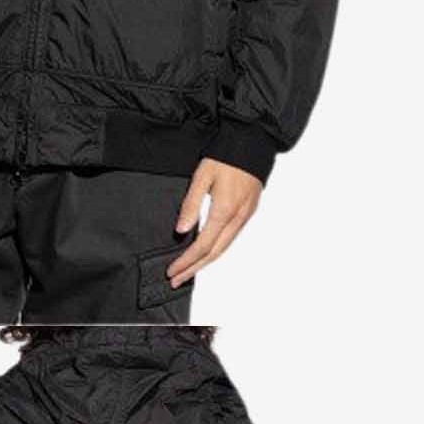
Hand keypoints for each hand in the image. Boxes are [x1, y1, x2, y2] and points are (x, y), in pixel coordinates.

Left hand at [167, 158, 261, 286]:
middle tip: (176, 280)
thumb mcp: (202, 176)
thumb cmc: (225, 156)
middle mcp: (237, 218)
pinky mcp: (248, 212)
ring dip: (205, 262)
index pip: (202, 246)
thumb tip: (181, 231)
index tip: (171, 271)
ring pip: (224, 248)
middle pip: (214, 253)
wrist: (252, 142)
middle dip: (194, 269)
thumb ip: (191, 204)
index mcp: (224, 210)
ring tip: (188, 272)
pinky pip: (231, 238)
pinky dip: (216, 250)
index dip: (186, 261)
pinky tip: (206, 253)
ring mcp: (245, 216)